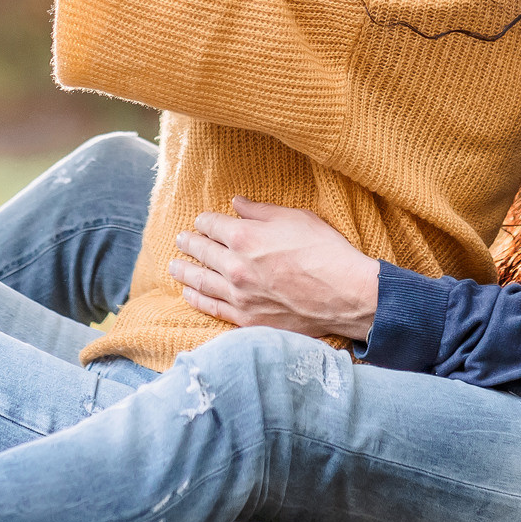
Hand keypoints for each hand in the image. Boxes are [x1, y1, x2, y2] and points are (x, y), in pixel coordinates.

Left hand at [170, 198, 382, 340]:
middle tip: (180, 240)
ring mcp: (239, 295)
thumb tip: (237, 203)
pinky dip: (197, 299)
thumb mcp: (295, 218)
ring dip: (184, 271)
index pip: (212, 224)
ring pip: (201, 281)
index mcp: (245, 237)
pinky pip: (213, 308)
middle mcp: (236, 266)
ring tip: (174, 266)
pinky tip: (189, 294)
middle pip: (202, 252)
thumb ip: (261, 211)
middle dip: (189, 243)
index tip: (202, 221)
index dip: (205, 220)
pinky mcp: (247, 318)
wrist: (346, 294)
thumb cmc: (325, 251)